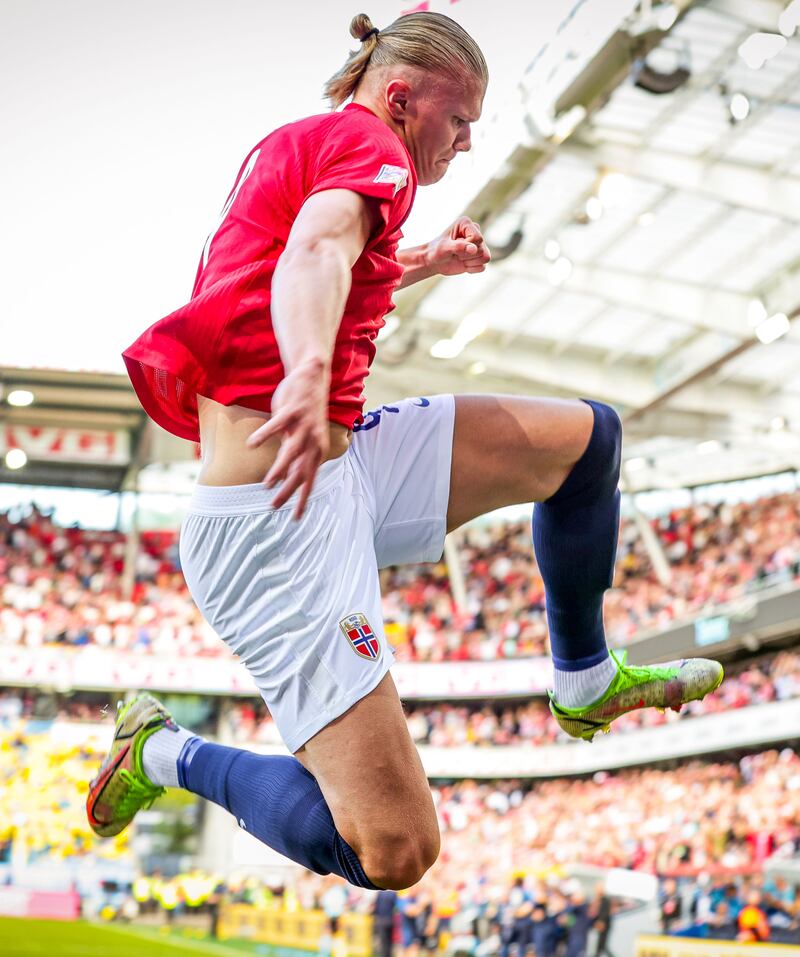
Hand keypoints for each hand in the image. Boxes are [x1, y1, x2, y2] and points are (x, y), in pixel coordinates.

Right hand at [246, 359, 329, 518]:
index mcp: (317, 449)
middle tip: (274, 505)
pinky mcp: (292, 411)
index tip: (296, 518)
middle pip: (301, 471)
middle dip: (288, 491)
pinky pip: (277, 426)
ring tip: (267, 483)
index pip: (310, 479)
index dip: (303, 499)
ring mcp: (303, 426)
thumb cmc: (305, 411)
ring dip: (279, 469)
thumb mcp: (306, 436)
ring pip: (291, 453)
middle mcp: (313, 440)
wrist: (313, 378)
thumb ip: (298, 455)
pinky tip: (251, 444)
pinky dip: (264, 435)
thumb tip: (286, 475)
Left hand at [426, 216, 490, 275]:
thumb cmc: (437, 251)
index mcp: (466, 223)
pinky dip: (472, 268)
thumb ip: (458, 247)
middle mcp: (475, 231)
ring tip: (459, 258)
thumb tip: (474, 249)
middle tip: (455, 254)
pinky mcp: (479, 256)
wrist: (434, 261)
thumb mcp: (444, 248)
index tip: (453, 246)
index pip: (478, 239)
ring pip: (485, 258)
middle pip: (482, 249)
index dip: (466, 247)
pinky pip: (483, 266)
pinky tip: (463, 264)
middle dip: (467, 256)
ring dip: (470, 262)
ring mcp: (478, 244)